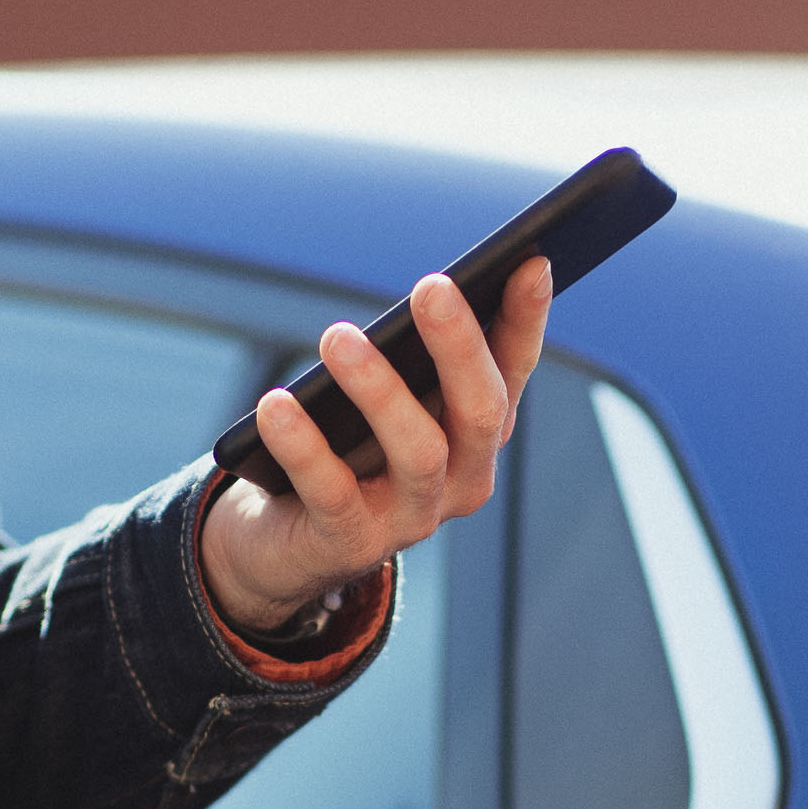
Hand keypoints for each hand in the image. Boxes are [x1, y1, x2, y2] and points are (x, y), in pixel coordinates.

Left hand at [201, 257, 550, 633]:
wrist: (282, 546)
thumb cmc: (339, 453)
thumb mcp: (379, 402)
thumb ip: (406, 359)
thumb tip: (427, 292)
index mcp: (475, 436)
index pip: (511, 372)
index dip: (526, 321)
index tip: (532, 263)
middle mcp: (460, 481)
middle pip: (479, 412)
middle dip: (460, 346)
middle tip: (432, 286)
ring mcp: (412, 519)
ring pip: (418, 452)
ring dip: (379, 389)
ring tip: (338, 337)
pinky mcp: (351, 545)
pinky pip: (332, 492)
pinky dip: (304, 445)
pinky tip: (276, 404)